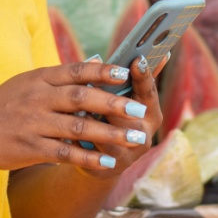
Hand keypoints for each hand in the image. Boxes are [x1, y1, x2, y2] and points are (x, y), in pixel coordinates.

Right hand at [0, 60, 157, 173]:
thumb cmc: (1, 107)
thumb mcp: (26, 83)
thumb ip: (58, 77)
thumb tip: (95, 63)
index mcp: (38, 78)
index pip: (76, 71)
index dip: (103, 71)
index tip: (127, 71)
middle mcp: (37, 98)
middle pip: (82, 98)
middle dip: (114, 103)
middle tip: (139, 110)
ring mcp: (33, 123)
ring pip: (78, 127)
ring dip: (110, 133)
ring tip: (134, 138)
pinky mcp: (30, 147)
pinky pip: (65, 153)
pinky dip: (89, 158)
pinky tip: (108, 162)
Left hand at [76, 52, 169, 180]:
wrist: (96, 160)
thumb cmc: (107, 118)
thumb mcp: (117, 100)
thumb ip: (123, 80)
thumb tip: (137, 52)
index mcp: (149, 111)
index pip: (149, 90)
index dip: (144, 76)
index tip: (137, 59)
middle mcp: (145, 132)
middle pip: (131, 112)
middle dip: (114, 99)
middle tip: (99, 84)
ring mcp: (130, 152)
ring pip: (113, 133)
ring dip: (95, 119)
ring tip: (80, 107)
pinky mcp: (112, 166)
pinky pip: (96, 150)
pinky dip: (82, 139)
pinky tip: (68, 130)